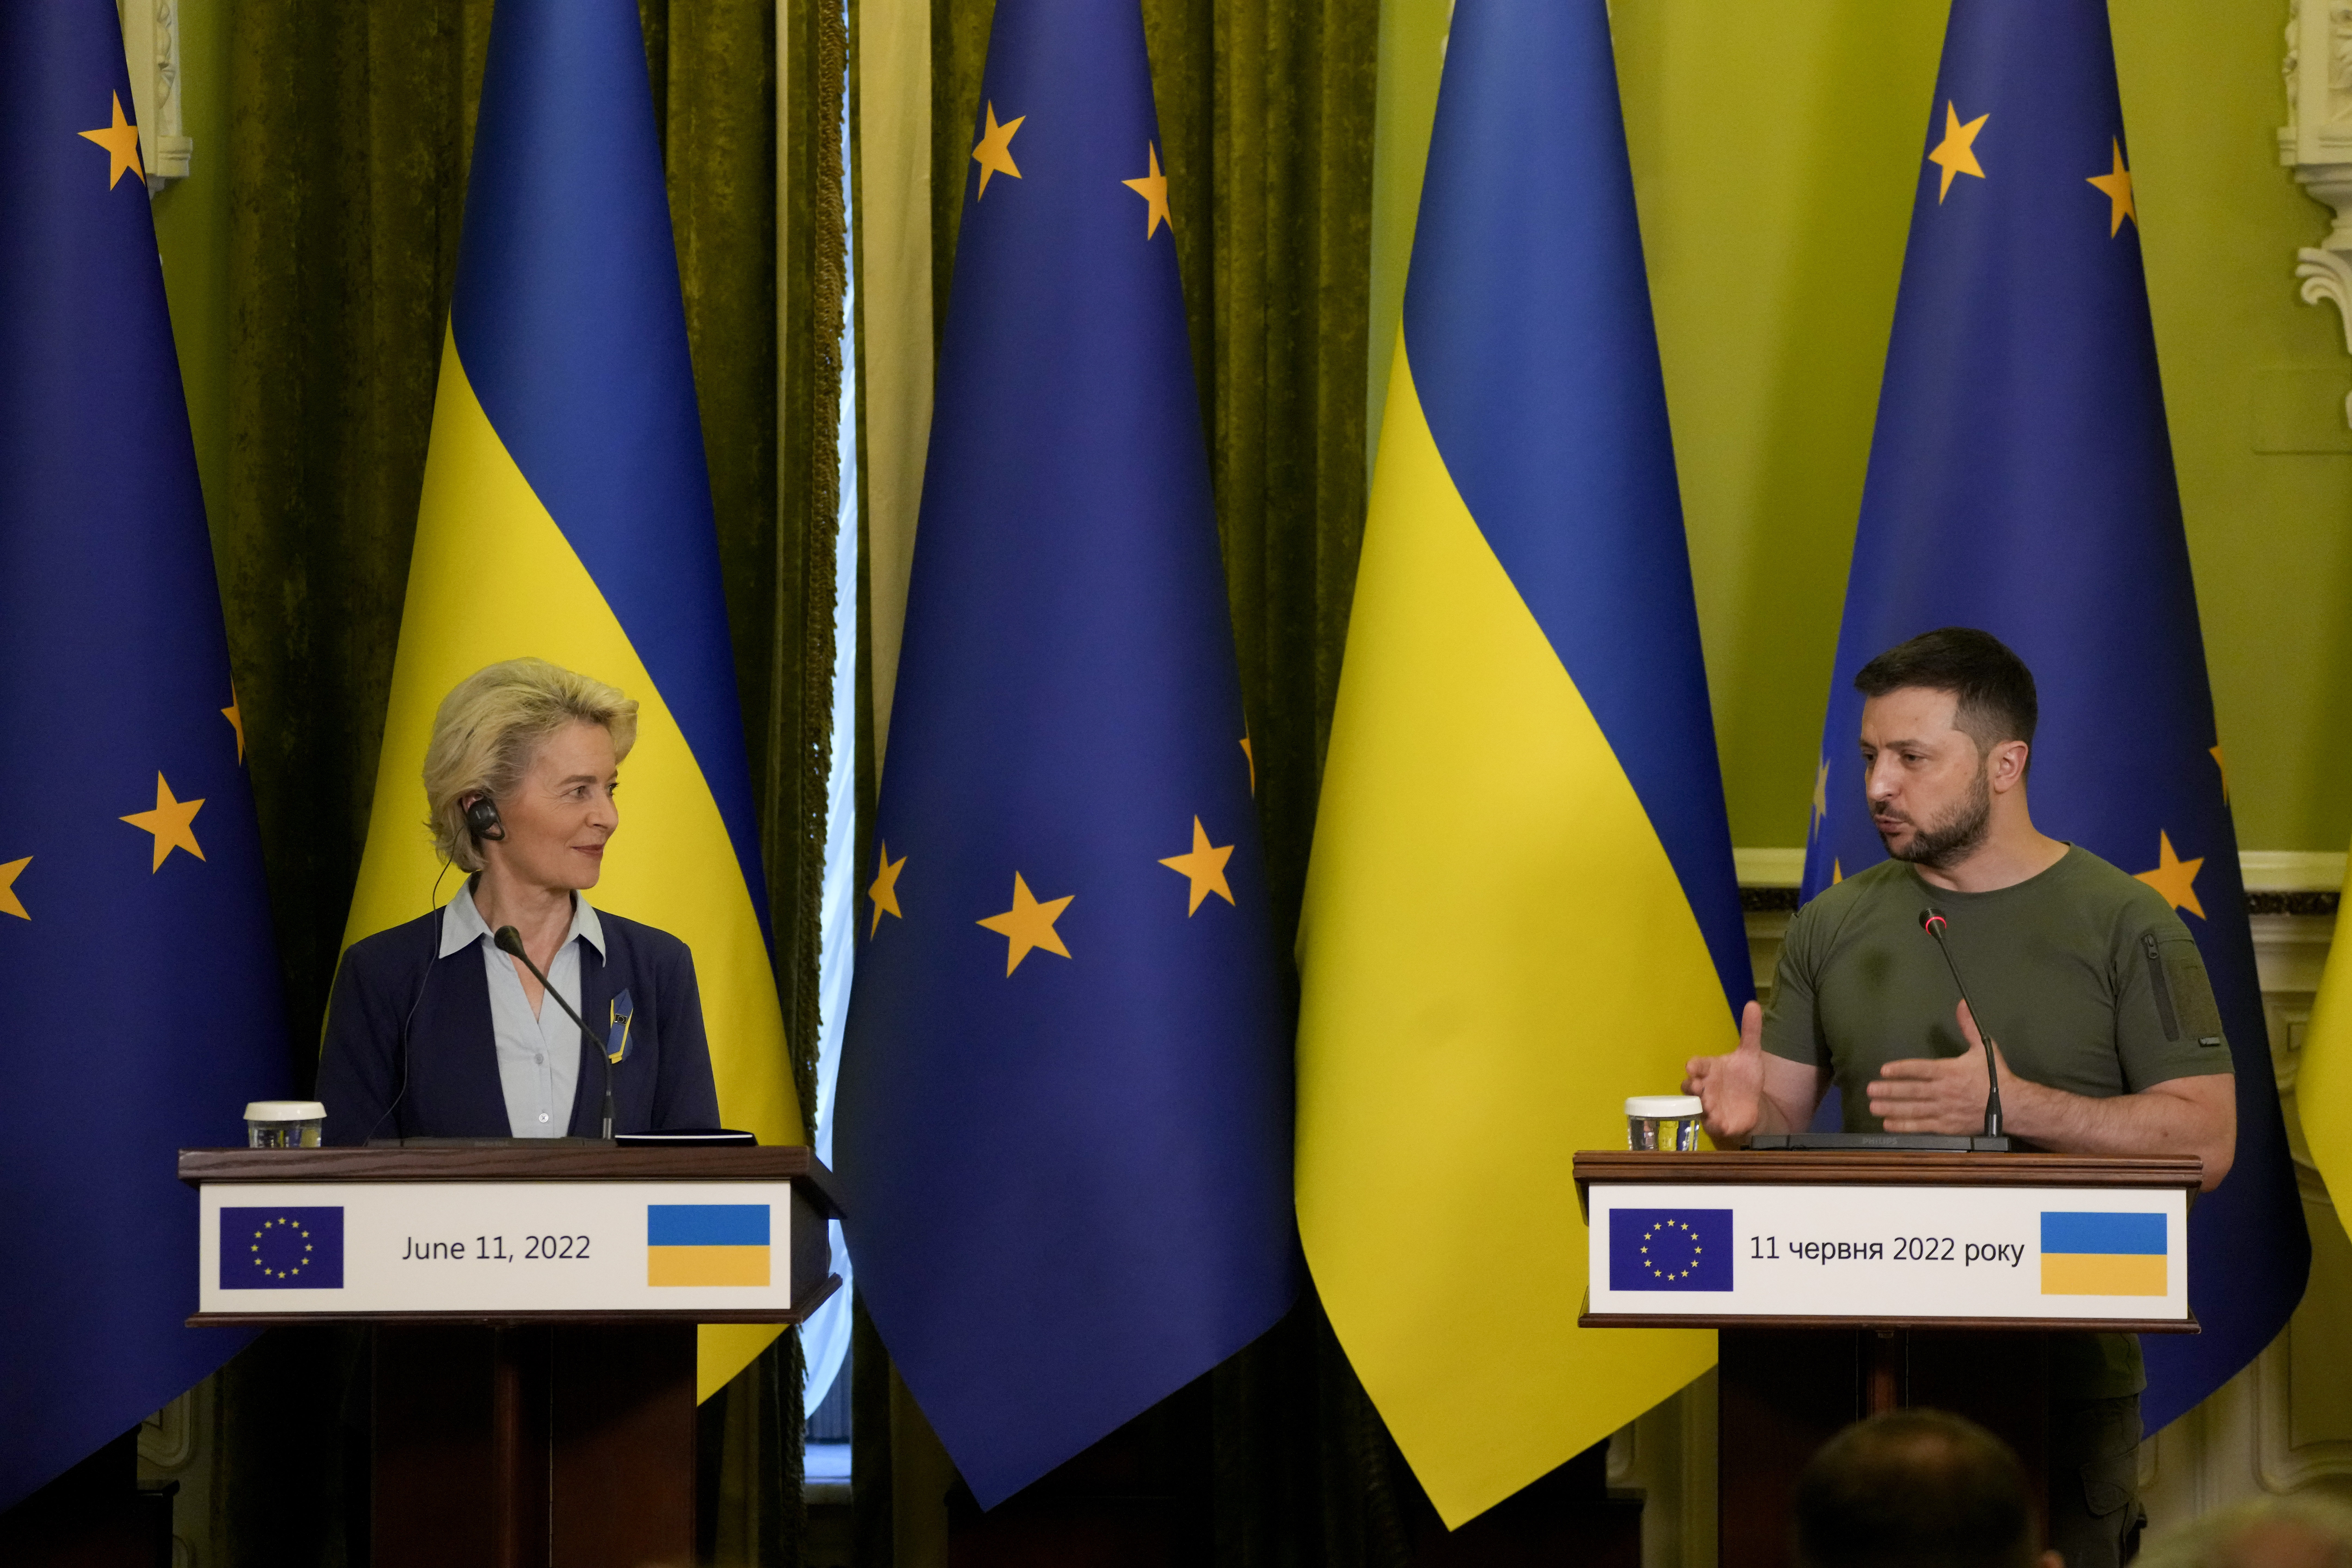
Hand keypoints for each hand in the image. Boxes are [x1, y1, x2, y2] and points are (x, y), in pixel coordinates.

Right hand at [1683, 1001, 1766, 1143]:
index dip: (1694, 1066)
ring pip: (1698, 1106)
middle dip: (1691, 1086)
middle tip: (1697, 1085)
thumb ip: (1750, 1031)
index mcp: (1710, 1069)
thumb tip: (1753, 1003)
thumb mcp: (1750, 1055)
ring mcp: (1708, 1106)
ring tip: (1708, 1104)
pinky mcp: (1717, 1123)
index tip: (1692, 1066)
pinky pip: (1712, 1125)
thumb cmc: (1743, 1078)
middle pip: (1690, 1086)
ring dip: (1701, 1105)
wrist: (1751, 1105)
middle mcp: (1704, 1087)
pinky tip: (1720, 1122)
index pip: (1697, 1065)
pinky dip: (1714, 1123)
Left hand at [1867, 1000, 2009, 1133]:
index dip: (1901, 1069)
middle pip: (1912, 1090)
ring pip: (1914, 1109)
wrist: (2013, 1105)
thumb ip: (1968, 1027)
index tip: (1884, 1070)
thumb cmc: (1995, 1076)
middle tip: (1870, 1089)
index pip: (1920, 1069)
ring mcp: (1945, 1110)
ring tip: (1874, 1106)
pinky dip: (1905, 1126)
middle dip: (1890, 1090)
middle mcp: (1944, 1091)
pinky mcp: (1948, 1126)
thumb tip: (1961, 1004)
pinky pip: (1923, 1126)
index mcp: (1950, 1071)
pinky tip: (1889, 1124)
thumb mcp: (1983, 1048)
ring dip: (1892, 1108)